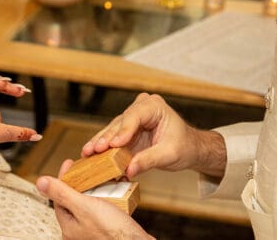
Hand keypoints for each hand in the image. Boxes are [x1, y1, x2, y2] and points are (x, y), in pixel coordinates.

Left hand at [36, 160, 150, 239]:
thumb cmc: (113, 232)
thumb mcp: (84, 206)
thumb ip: (62, 193)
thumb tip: (41, 182)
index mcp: (68, 227)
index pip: (59, 197)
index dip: (63, 178)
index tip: (69, 163)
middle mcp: (78, 231)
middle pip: (73, 200)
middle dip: (80, 183)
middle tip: (86, 171)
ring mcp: (92, 231)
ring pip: (88, 204)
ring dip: (95, 190)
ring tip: (102, 180)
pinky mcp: (106, 230)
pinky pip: (102, 210)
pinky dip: (107, 199)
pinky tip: (114, 192)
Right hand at [81, 93, 208, 177]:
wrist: (189, 148)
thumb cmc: (184, 147)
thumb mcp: (169, 155)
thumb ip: (149, 160)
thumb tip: (129, 169)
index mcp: (154, 106)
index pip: (134, 117)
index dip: (123, 132)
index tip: (113, 145)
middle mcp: (141, 107)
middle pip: (120, 123)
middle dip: (107, 138)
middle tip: (94, 150)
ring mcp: (132, 117)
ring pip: (113, 129)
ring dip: (101, 142)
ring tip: (87, 152)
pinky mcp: (127, 129)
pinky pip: (114, 137)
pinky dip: (104, 147)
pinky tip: (91, 154)